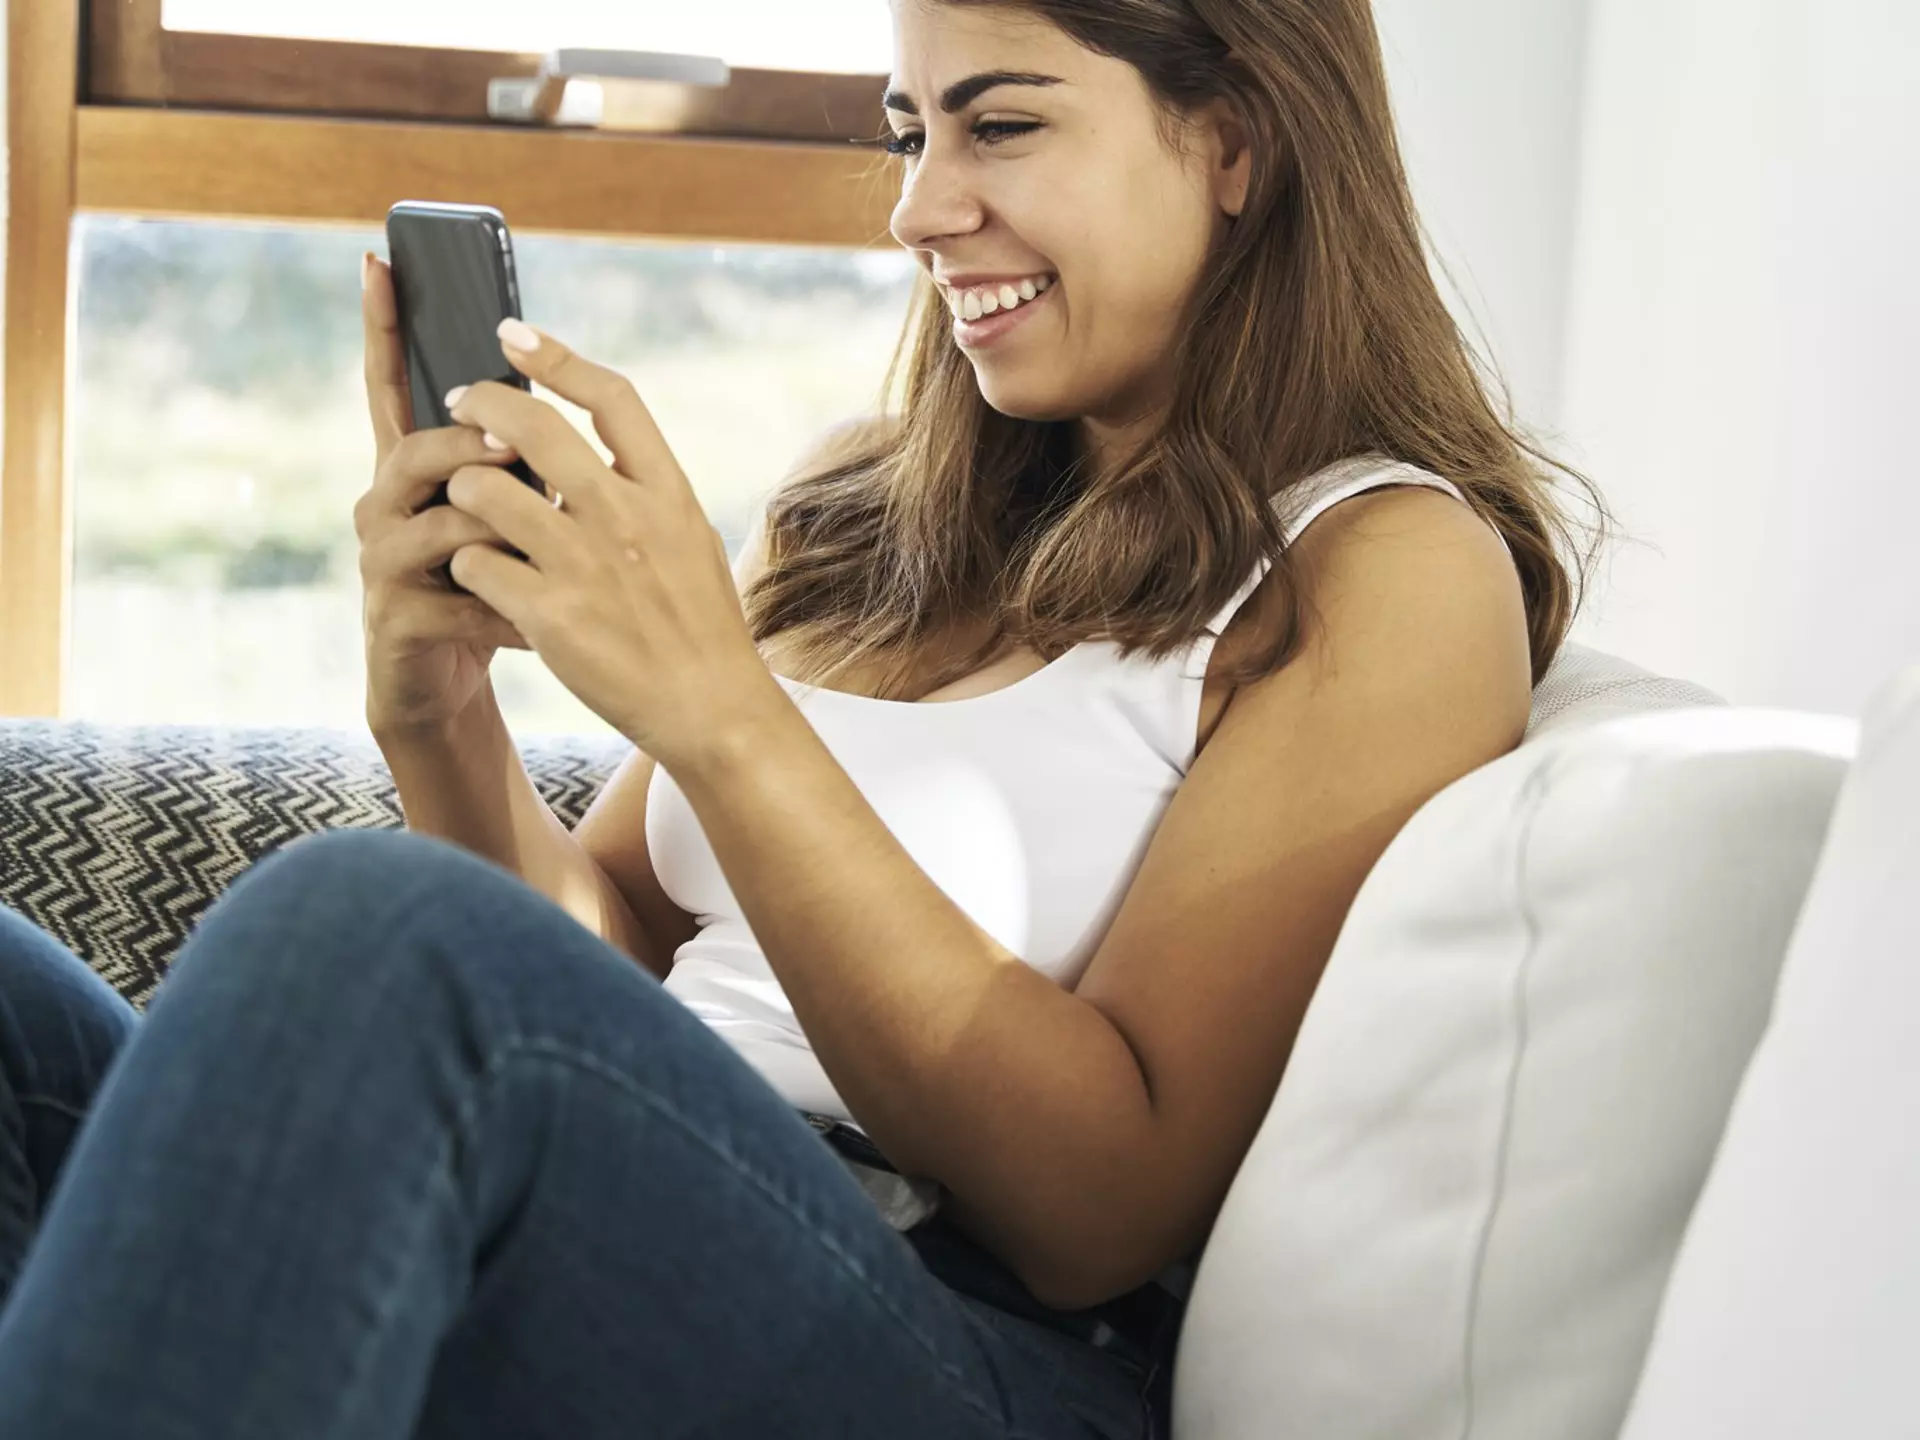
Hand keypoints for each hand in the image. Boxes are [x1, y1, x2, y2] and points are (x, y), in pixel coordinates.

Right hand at [355, 253, 530, 735]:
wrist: (449, 686)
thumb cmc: (491, 589)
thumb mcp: (510, 519)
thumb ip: (518, 464)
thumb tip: (560, 399)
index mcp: (415, 471)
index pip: (392, 386)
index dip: (383, 327)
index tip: (379, 260)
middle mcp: (384, 505)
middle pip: (415, 450)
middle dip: (467, 443)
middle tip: (512, 442)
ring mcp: (382, 562)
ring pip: (437, 522)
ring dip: (498, 528)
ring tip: (546, 545)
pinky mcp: (396, 619)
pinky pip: (460, 598)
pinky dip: (511, 609)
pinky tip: (543, 627)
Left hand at [439, 319, 783, 767]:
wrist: (713, 709)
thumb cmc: (702, 627)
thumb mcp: (693, 540)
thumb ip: (648, 489)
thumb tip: (603, 442)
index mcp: (668, 492)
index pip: (612, 396)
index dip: (556, 357)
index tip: (513, 335)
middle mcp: (627, 518)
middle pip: (533, 426)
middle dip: (482, 404)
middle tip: (459, 403)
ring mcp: (586, 566)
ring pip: (484, 491)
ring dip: (462, 490)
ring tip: (462, 504)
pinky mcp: (550, 616)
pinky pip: (475, 565)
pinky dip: (466, 564)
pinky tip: (476, 577)